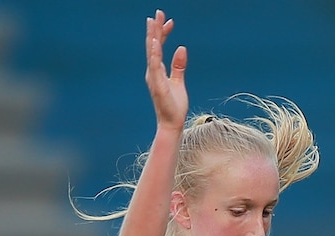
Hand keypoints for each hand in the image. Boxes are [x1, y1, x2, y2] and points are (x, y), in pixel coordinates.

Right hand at [145, 11, 187, 130]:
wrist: (171, 124)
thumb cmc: (174, 106)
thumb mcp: (179, 82)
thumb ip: (178, 66)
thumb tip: (182, 48)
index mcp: (157, 71)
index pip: (159, 48)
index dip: (163, 33)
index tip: (170, 21)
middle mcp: (153, 72)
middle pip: (153, 46)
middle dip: (155, 29)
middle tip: (157, 12)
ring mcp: (154, 78)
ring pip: (152, 53)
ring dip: (152, 37)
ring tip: (153, 22)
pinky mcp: (157, 85)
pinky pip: (155, 66)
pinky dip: (154, 54)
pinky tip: (154, 42)